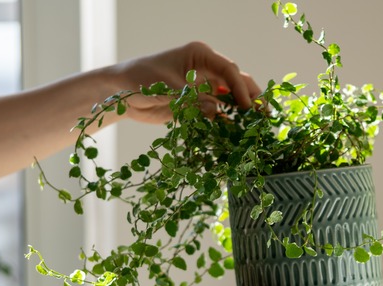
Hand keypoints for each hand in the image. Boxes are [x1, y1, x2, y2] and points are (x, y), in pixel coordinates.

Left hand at [110, 41, 261, 123]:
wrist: (119, 94)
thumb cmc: (139, 81)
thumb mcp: (167, 89)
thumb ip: (193, 101)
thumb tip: (218, 113)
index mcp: (200, 55)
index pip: (228, 69)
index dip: (240, 87)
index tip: (247, 106)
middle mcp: (205, 69)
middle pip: (236, 81)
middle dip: (250, 97)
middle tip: (263, 115)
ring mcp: (203, 86)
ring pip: (230, 97)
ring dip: (242, 110)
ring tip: (256, 126)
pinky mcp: (198, 103)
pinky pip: (217, 111)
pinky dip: (227, 121)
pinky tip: (237, 133)